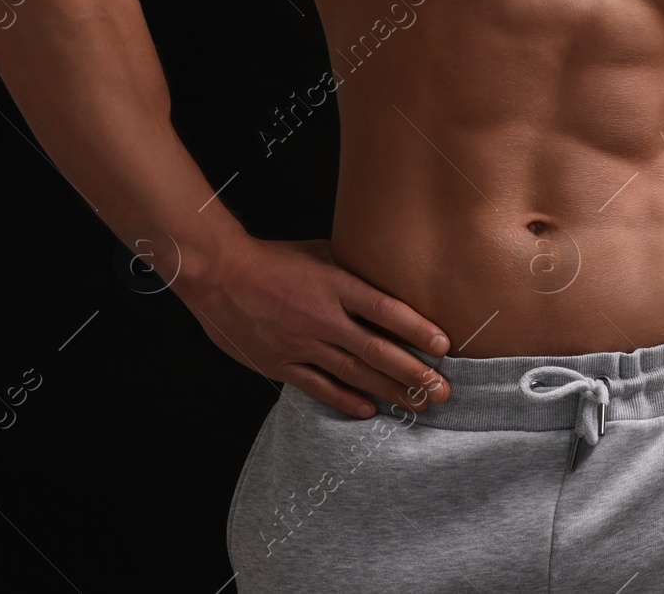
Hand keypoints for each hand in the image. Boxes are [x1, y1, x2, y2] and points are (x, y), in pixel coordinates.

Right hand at [178, 236, 451, 418]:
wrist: (219, 273)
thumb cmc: (274, 259)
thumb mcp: (322, 253)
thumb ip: (353, 270)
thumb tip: (389, 275)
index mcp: (337, 285)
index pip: (387, 309)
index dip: (417, 328)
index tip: (444, 345)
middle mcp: (323, 318)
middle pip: (377, 350)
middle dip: (414, 372)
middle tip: (443, 390)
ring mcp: (301, 343)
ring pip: (354, 373)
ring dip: (389, 391)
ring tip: (418, 404)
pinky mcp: (280, 363)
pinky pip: (319, 387)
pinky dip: (346, 400)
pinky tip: (370, 410)